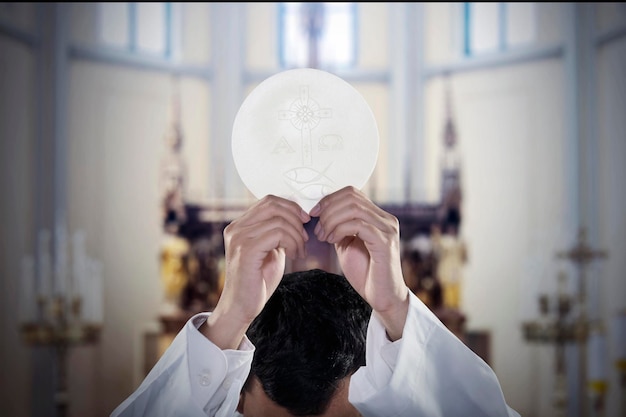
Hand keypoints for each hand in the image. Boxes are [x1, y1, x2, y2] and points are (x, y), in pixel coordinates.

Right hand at [203, 195, 309, 348]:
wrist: (242, 306)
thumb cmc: (258, 280)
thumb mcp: (270, 249)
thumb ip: (277, 232)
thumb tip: (298, 215)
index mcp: (240, 225)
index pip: (268, 201)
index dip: (291, 207)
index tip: (304, 221)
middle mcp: (236, 228)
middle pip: (273, 206)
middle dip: (296, 218)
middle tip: (305, 237)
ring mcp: (239, 238)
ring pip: (279, 221)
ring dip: (297, 235)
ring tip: (300, 251)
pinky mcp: (246, 250)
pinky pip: (277, 234)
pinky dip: (293, 243)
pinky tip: (295, 255)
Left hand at [310, 186, 408, 339]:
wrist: (382, 297)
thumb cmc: (366, 273)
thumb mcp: (347, 244)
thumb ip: (338, 227)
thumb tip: (320, 213)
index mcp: (377, 217)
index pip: (352, 193)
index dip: (330, 200)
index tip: (314, 213)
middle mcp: (386, 219)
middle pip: (351, 197)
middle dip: (328, 210)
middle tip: (318, 229)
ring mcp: (387, 229)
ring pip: (354, 208)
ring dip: (331, 220)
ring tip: (324, 236)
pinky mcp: (385, 242)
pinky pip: (358, 225)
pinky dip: (339, 230)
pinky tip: (333, 241)